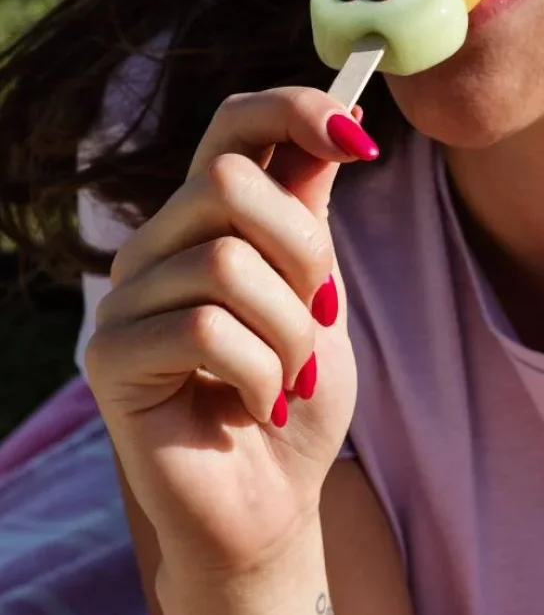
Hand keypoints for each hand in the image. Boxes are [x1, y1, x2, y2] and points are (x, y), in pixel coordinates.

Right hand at [86, 89, 376, 576]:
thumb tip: (340, 123)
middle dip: (303, 254)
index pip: (232, 128)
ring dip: (288, 332)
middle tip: (320, 316)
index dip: (292, 111)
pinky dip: (260, 373)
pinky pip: (203, 329)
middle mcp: (159, 248)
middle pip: (227, 183)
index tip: (361, 139)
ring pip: (222, 262)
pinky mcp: (110, 359)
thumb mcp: (322, 300)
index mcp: (210, 224)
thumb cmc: (296, 400)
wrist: (273, 503)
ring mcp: (127, 301)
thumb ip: (312, 219)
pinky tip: (259, 404)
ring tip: (289, 379)